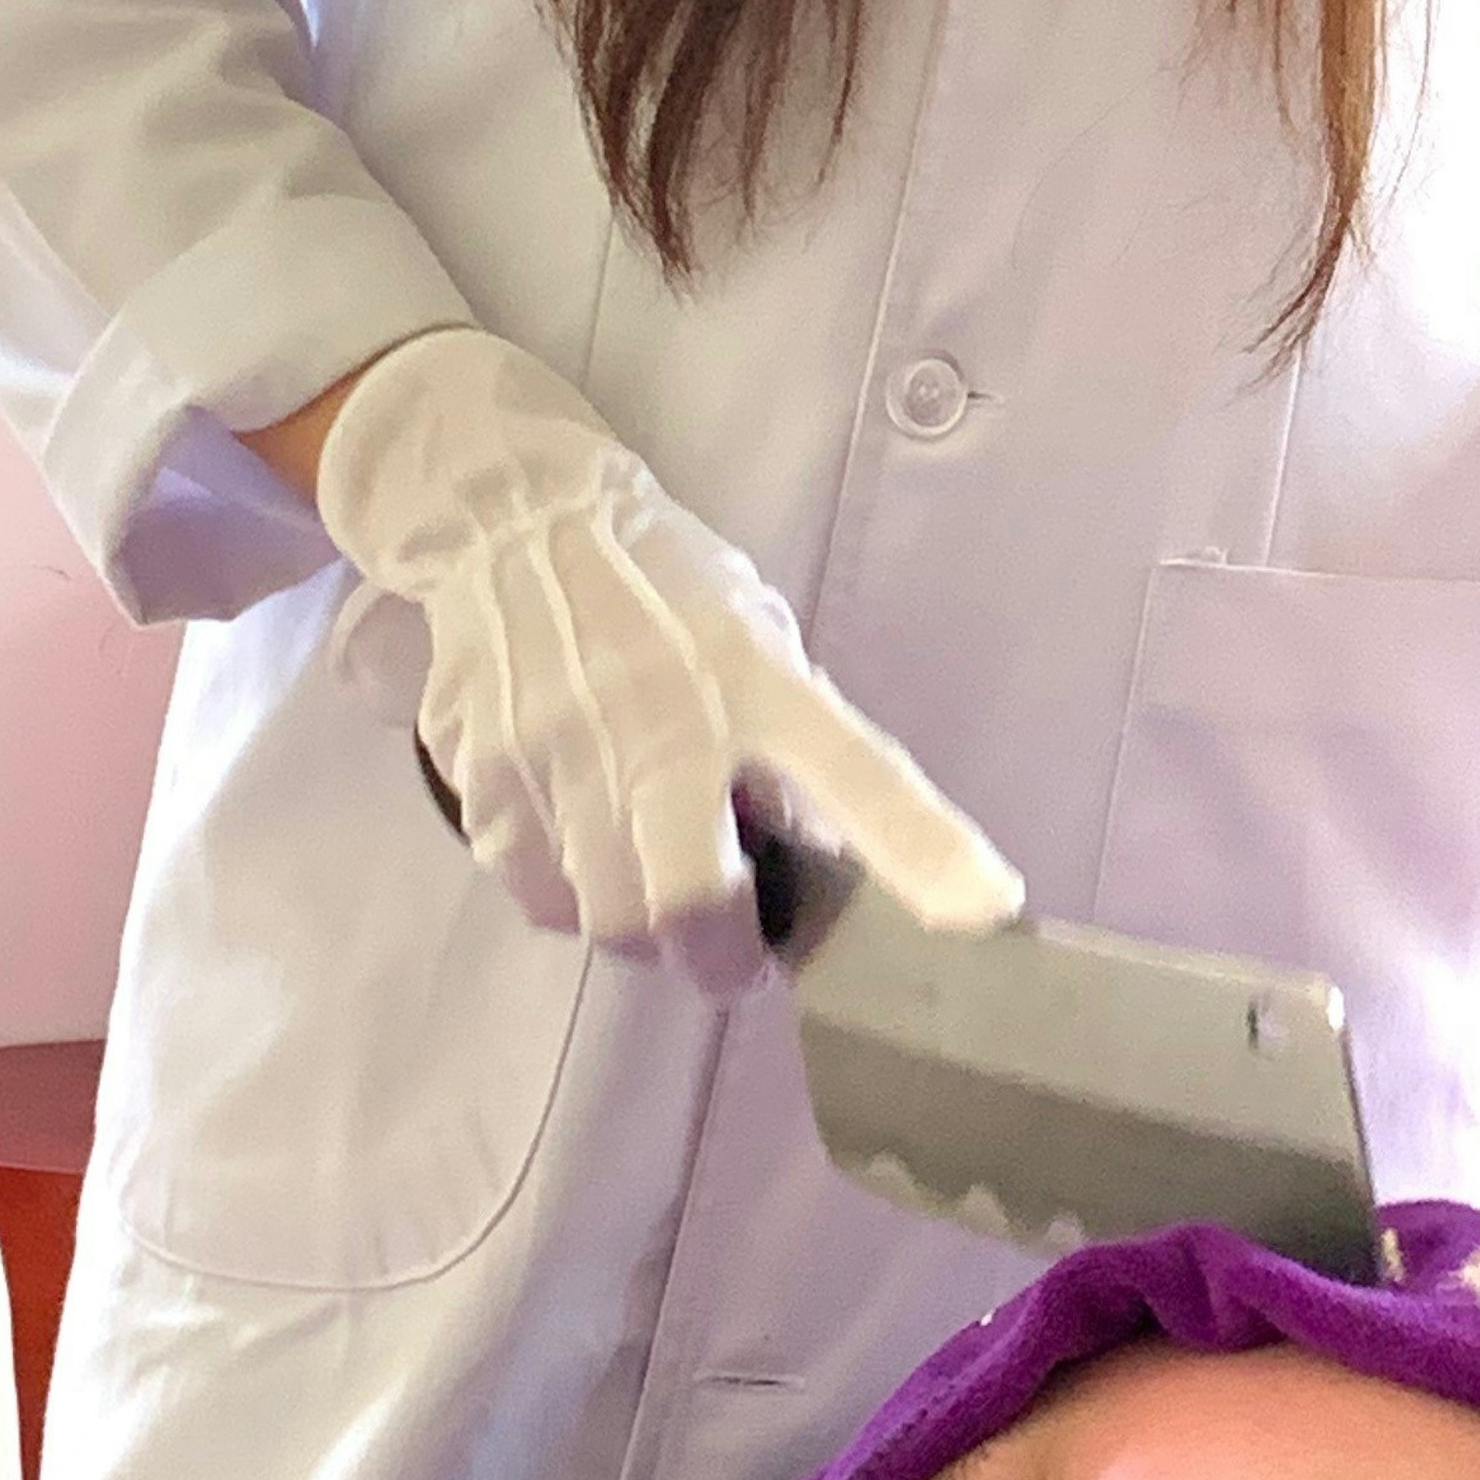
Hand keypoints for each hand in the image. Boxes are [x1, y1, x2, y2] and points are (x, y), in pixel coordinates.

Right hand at [309, 327, 1022, 966]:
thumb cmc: (664, 597)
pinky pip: (541, 896)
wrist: (511, 522)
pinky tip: (582, 845)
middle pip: (695, 904)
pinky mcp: (492, 774)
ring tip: (649, 882)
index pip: (863, 774)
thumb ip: (798, 747)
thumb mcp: (755, 643)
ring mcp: (568, 749)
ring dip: (645, 930)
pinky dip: (570, 898)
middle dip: (720, 957)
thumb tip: (835, 865)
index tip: (987, 912)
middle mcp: (667, 718)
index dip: (927, 852)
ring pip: (613, 918)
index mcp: (762, 680)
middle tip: (730, 949)